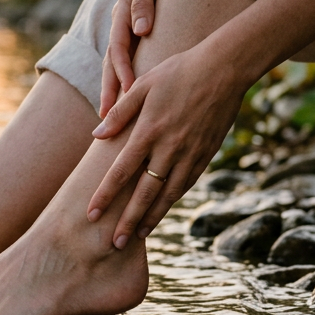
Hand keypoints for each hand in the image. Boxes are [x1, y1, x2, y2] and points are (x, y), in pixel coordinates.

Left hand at [88, 45, 245, 247]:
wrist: (224, 69)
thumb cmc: (178, 72)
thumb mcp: (144, 85)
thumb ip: (120, 112)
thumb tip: (97, 135)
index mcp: (148, 132)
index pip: (121, 173)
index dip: (104, 196)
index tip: (91, 216)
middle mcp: (169, 148)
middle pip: (144, 194)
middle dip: (128, 221)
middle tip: (114, 245)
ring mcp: (190, 154)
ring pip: (168, 195)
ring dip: (152, 218)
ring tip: (138, 235)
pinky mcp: (206, 155)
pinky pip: (186, 184)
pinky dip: (173, 200)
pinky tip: (163, 209)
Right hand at [100, 0, 178, 116]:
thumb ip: (145, 0)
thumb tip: (141, 29)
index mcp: (123, 11)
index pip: (119, 48)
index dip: (123, 71)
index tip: (128, 92)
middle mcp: (121, 23)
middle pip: (112, 63)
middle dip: (110, 91)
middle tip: (107, 120)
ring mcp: (127, 29)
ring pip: (117, 64)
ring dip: (114, 90)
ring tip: (111, 117)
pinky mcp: (136, 33)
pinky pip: (129, 60)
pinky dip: (126, 79)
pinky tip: (129, 98)